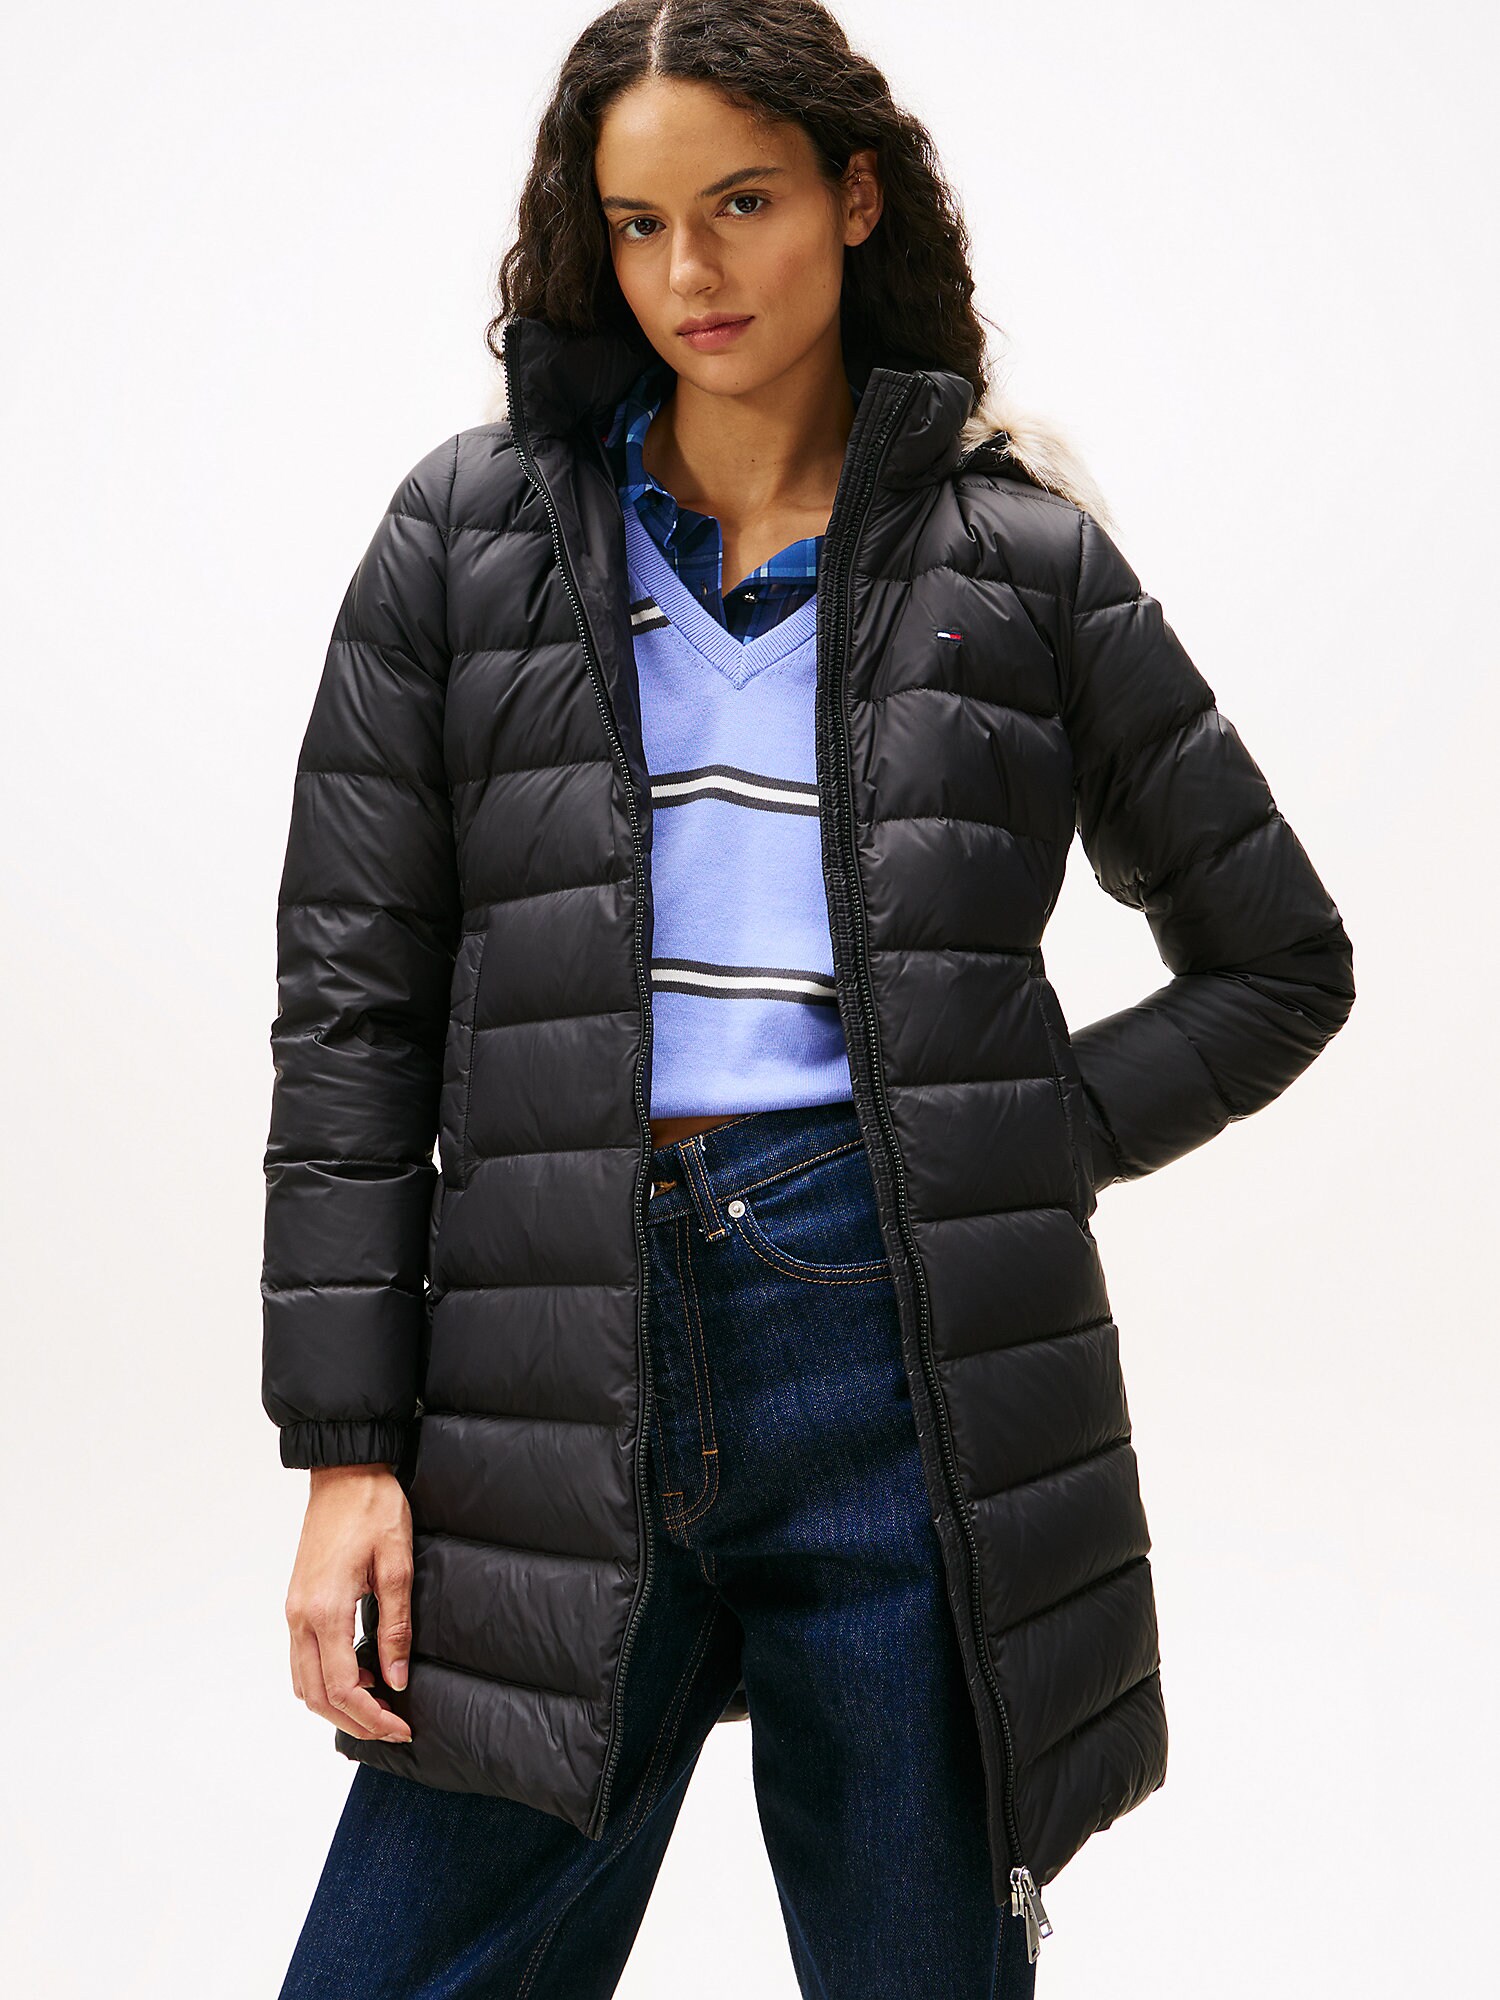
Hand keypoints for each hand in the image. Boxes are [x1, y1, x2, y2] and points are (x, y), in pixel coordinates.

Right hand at [285, 1464, 414, 1743]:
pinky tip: (358, 1674)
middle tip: (393, 1727)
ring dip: (336, 1704)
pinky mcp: (296, 1603)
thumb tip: (396, 1678)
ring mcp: (294, 1610)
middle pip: (317, 1696)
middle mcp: (301, 1616)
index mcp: (326, 1610)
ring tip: (378, 1706)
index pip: (343, 1687)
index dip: (372, 1717)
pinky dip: (325, 1680)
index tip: (402, 1726)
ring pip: (304, 1682)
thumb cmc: (373, 1508)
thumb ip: (396, 1626)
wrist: (343, 1472)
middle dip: (354, 1721)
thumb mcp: (397, 1565)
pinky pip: (302, 1659)